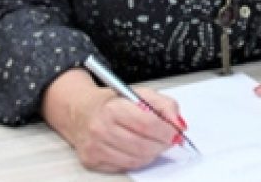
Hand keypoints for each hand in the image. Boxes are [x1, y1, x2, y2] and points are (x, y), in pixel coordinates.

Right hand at [42, 69, 186, 171]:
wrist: (80, 111)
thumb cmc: (111, 102)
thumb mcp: (139, 93)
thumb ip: (164, 105)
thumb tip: (179, 124)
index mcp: (112, 108)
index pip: (147, 124)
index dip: (167, 130)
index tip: (176, 132)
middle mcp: (100, 128)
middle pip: (143, 145)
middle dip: (162, 144)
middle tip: (169, 139)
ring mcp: (95, 147)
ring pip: (136, 159)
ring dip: (152, 153)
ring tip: (153, 142)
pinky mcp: (92, 160)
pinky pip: (125, 166)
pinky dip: (138, 159)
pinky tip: (138, 148)